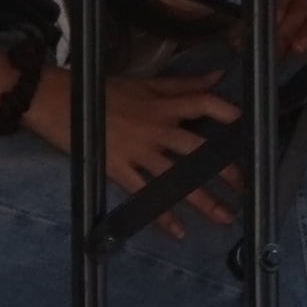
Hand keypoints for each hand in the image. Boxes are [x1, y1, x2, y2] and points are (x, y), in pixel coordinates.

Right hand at [33, 70, 237, 229]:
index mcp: (162, 104)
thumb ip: (182, 83)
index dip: (229, 114)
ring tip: (224, 216)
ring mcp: (137, 151)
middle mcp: (155, 128)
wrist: (57, 99)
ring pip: (176, 177)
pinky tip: (177, 230)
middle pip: (198, 149)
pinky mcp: (117, 168)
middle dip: (224, 168)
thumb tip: (218, 76)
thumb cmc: (103, 91)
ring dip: (202, 199)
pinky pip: (144, 194)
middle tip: (246, 185)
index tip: (249, 128)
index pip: (203, 104)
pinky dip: (160, 213)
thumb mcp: (144, 82)